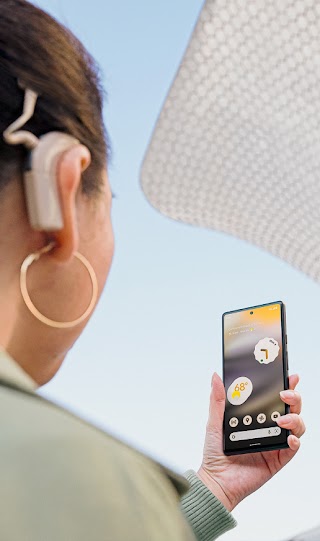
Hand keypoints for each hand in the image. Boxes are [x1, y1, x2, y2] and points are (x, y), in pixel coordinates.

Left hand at [197, 373, 304, 511]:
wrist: (216, 480)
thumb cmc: (215, 451)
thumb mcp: (214, 421)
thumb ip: (217, 399)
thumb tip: (216, 376)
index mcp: (256, 415)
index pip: (275, 397)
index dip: (285, 386)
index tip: (289, 375)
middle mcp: (268, 427)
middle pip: (290, 408)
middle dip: (294, 397)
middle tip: (285, 393)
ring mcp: (274, 442)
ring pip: (296, 426)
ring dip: (294, 418)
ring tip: (282, 419)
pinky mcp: (278, 459)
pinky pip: (293, 448)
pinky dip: (294, 441)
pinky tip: (288, 438)